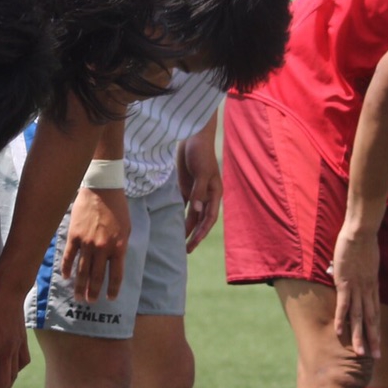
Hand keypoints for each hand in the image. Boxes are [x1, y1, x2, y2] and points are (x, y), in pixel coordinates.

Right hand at [62, 187, 129, 301]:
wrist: (102, 189)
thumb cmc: (118, 208)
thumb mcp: (127, 229)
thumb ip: (120, 246)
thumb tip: (113, 262)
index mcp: (119, 247)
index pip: (116, 275)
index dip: (112, 289)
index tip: (109, 298)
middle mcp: (103, 248)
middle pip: (96, 276)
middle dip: (93, 292)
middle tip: (90, 302)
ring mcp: (87, 243)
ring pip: (82, 271)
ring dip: (79, 286)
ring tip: (78, 297)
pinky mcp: (74, 236)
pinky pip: (69, 257)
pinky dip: (67, 269)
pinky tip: (66, 277)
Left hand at [178, 133, 222, 252]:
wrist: (193, 136)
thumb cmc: (201, 152)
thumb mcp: (201, 172)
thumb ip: (199, 192)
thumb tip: (196, 211)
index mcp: (215, 193)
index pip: (209, 218)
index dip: (202, 232)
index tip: (193, 244)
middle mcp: (207, 196)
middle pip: (201, 220)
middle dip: (194, 235)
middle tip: (186, 250)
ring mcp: (196, 192)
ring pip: (192, 215)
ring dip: (187, 227)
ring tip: (179, 242)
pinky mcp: (186, 187)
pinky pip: (183, 205)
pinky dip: (179, 215)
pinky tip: (172, 224)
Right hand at [330, 223, 382, 358]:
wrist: (362, 232)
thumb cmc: (363, 243)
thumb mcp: (367, 262)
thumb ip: (362, 273)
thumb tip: (353, 278)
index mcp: (372, 287)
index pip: (375, 313)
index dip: (376, 329)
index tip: (378, 344)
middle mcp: (367, 291)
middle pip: (370, 319)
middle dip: (373, 339)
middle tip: (375, 357)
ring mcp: (357, 288)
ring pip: (359, 317)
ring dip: (359, 336)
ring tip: (361, 353)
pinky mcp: (345, 283)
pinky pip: (344, 305)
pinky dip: (342, 319)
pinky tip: (340, 332)